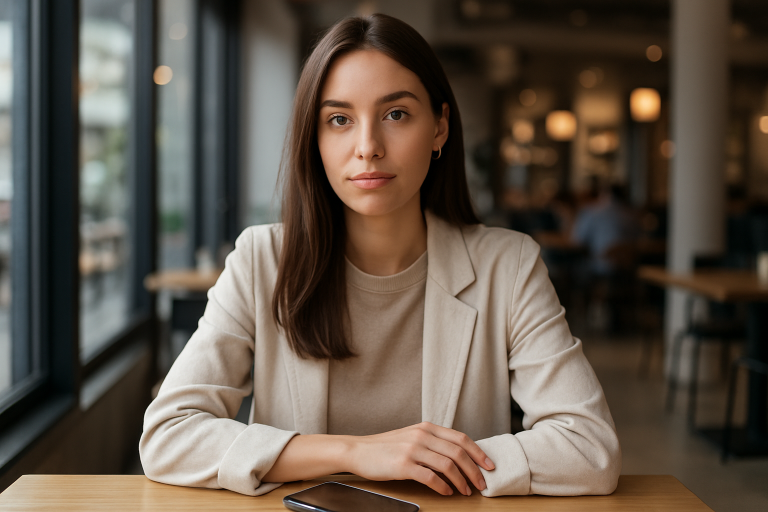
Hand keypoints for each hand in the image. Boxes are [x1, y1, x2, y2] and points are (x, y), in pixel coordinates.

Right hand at [348, 422, 494, 495]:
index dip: (478, 452)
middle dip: (474, 470)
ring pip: (448, 465)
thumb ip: (432, 442)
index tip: (489, 465)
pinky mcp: (403, 465)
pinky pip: (431, 477)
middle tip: (481, 483)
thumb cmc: (386, 447)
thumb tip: (458, 457)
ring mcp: (413, 449)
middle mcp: (422, 435)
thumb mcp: (412, 437)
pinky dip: (443, 487)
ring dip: (461, 481)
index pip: (460, 438)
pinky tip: (447, 492)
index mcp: (427, 427)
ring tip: (466, 491)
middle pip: (458, 452)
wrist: (359, 451)